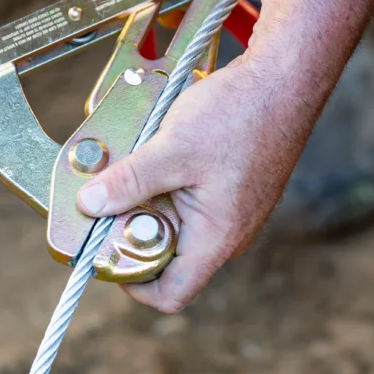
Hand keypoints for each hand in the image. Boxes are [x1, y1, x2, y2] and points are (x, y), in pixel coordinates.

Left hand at [75, 53, 322, 312]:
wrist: (284, 79)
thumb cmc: (242, 114)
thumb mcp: (174, 147)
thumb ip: (130, 181)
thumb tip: (89, 205)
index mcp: (217, 238)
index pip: (170, 294)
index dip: (130, 280)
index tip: (104, 247)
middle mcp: (227, 233)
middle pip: (167, 259)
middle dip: (133, 229)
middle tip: (110, 194)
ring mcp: (231, 210)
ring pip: (176, 224)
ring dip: (148, 201)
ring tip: (134, 164)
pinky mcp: (231, 187)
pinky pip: (188, 199)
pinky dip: (166, 182)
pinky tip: (158, 150)